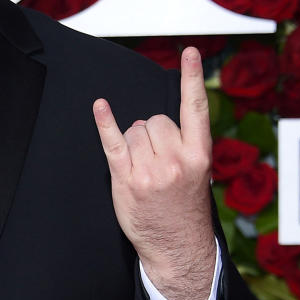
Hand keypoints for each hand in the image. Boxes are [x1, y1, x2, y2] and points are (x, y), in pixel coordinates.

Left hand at [93, 47, 215, 299]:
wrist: (178, 247)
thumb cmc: (185, 209)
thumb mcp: (198, 175)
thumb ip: (183, 146)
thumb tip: (150, 125)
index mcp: (199, 155)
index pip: (195, 109)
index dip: (193, 78)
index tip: (191, 52)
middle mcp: (176, 159)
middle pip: (155, 120)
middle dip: (151, 134)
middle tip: (156, 162)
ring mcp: (150, 171)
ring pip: (135, 132)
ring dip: (134, 144)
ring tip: (143, 171)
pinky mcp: (127, 180)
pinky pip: (113, 143)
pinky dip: (104, 123)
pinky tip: (100, 107)